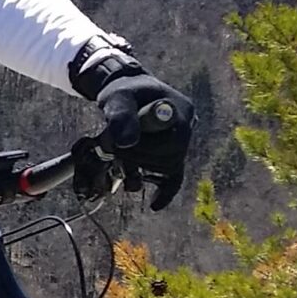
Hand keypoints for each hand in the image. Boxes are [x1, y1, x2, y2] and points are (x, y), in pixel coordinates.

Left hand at [93, 72, 193, 209]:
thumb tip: (127, 141)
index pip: (170, 141)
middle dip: (135, 156)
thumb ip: (121, 115)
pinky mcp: (171, 154)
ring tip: (118, 153)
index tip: (118, 143)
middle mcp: (187, 127)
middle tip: (109, 144)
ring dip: (138, 166)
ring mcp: (180, 143)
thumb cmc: (122, 92)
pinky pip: (174, 178)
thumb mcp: (118, 98)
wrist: (125, 93)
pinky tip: (155, 205)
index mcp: (179, 110)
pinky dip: (165, 192)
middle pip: (168, 157)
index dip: (143, 148)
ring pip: (166, 168)